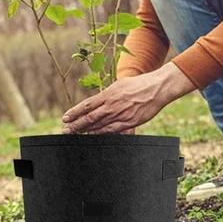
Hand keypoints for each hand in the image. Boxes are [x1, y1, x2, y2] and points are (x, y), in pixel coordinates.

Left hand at [62, 62, 195, 133]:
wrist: (157, 88)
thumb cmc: (138, 85)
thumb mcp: (119, 85)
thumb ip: (107, 94)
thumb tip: (97, 101)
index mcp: (108, 94)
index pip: (87, 105)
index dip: (74, 112)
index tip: (65, 118)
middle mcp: (111, 105)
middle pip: (89, 117)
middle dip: (75, 124)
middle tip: (65, 129)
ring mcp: (120, 115)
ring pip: (98, 125)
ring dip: (84, 130)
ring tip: (74, 134)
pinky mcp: (128, 122)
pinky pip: (111, 130)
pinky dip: (99, 133)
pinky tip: (92, 136)